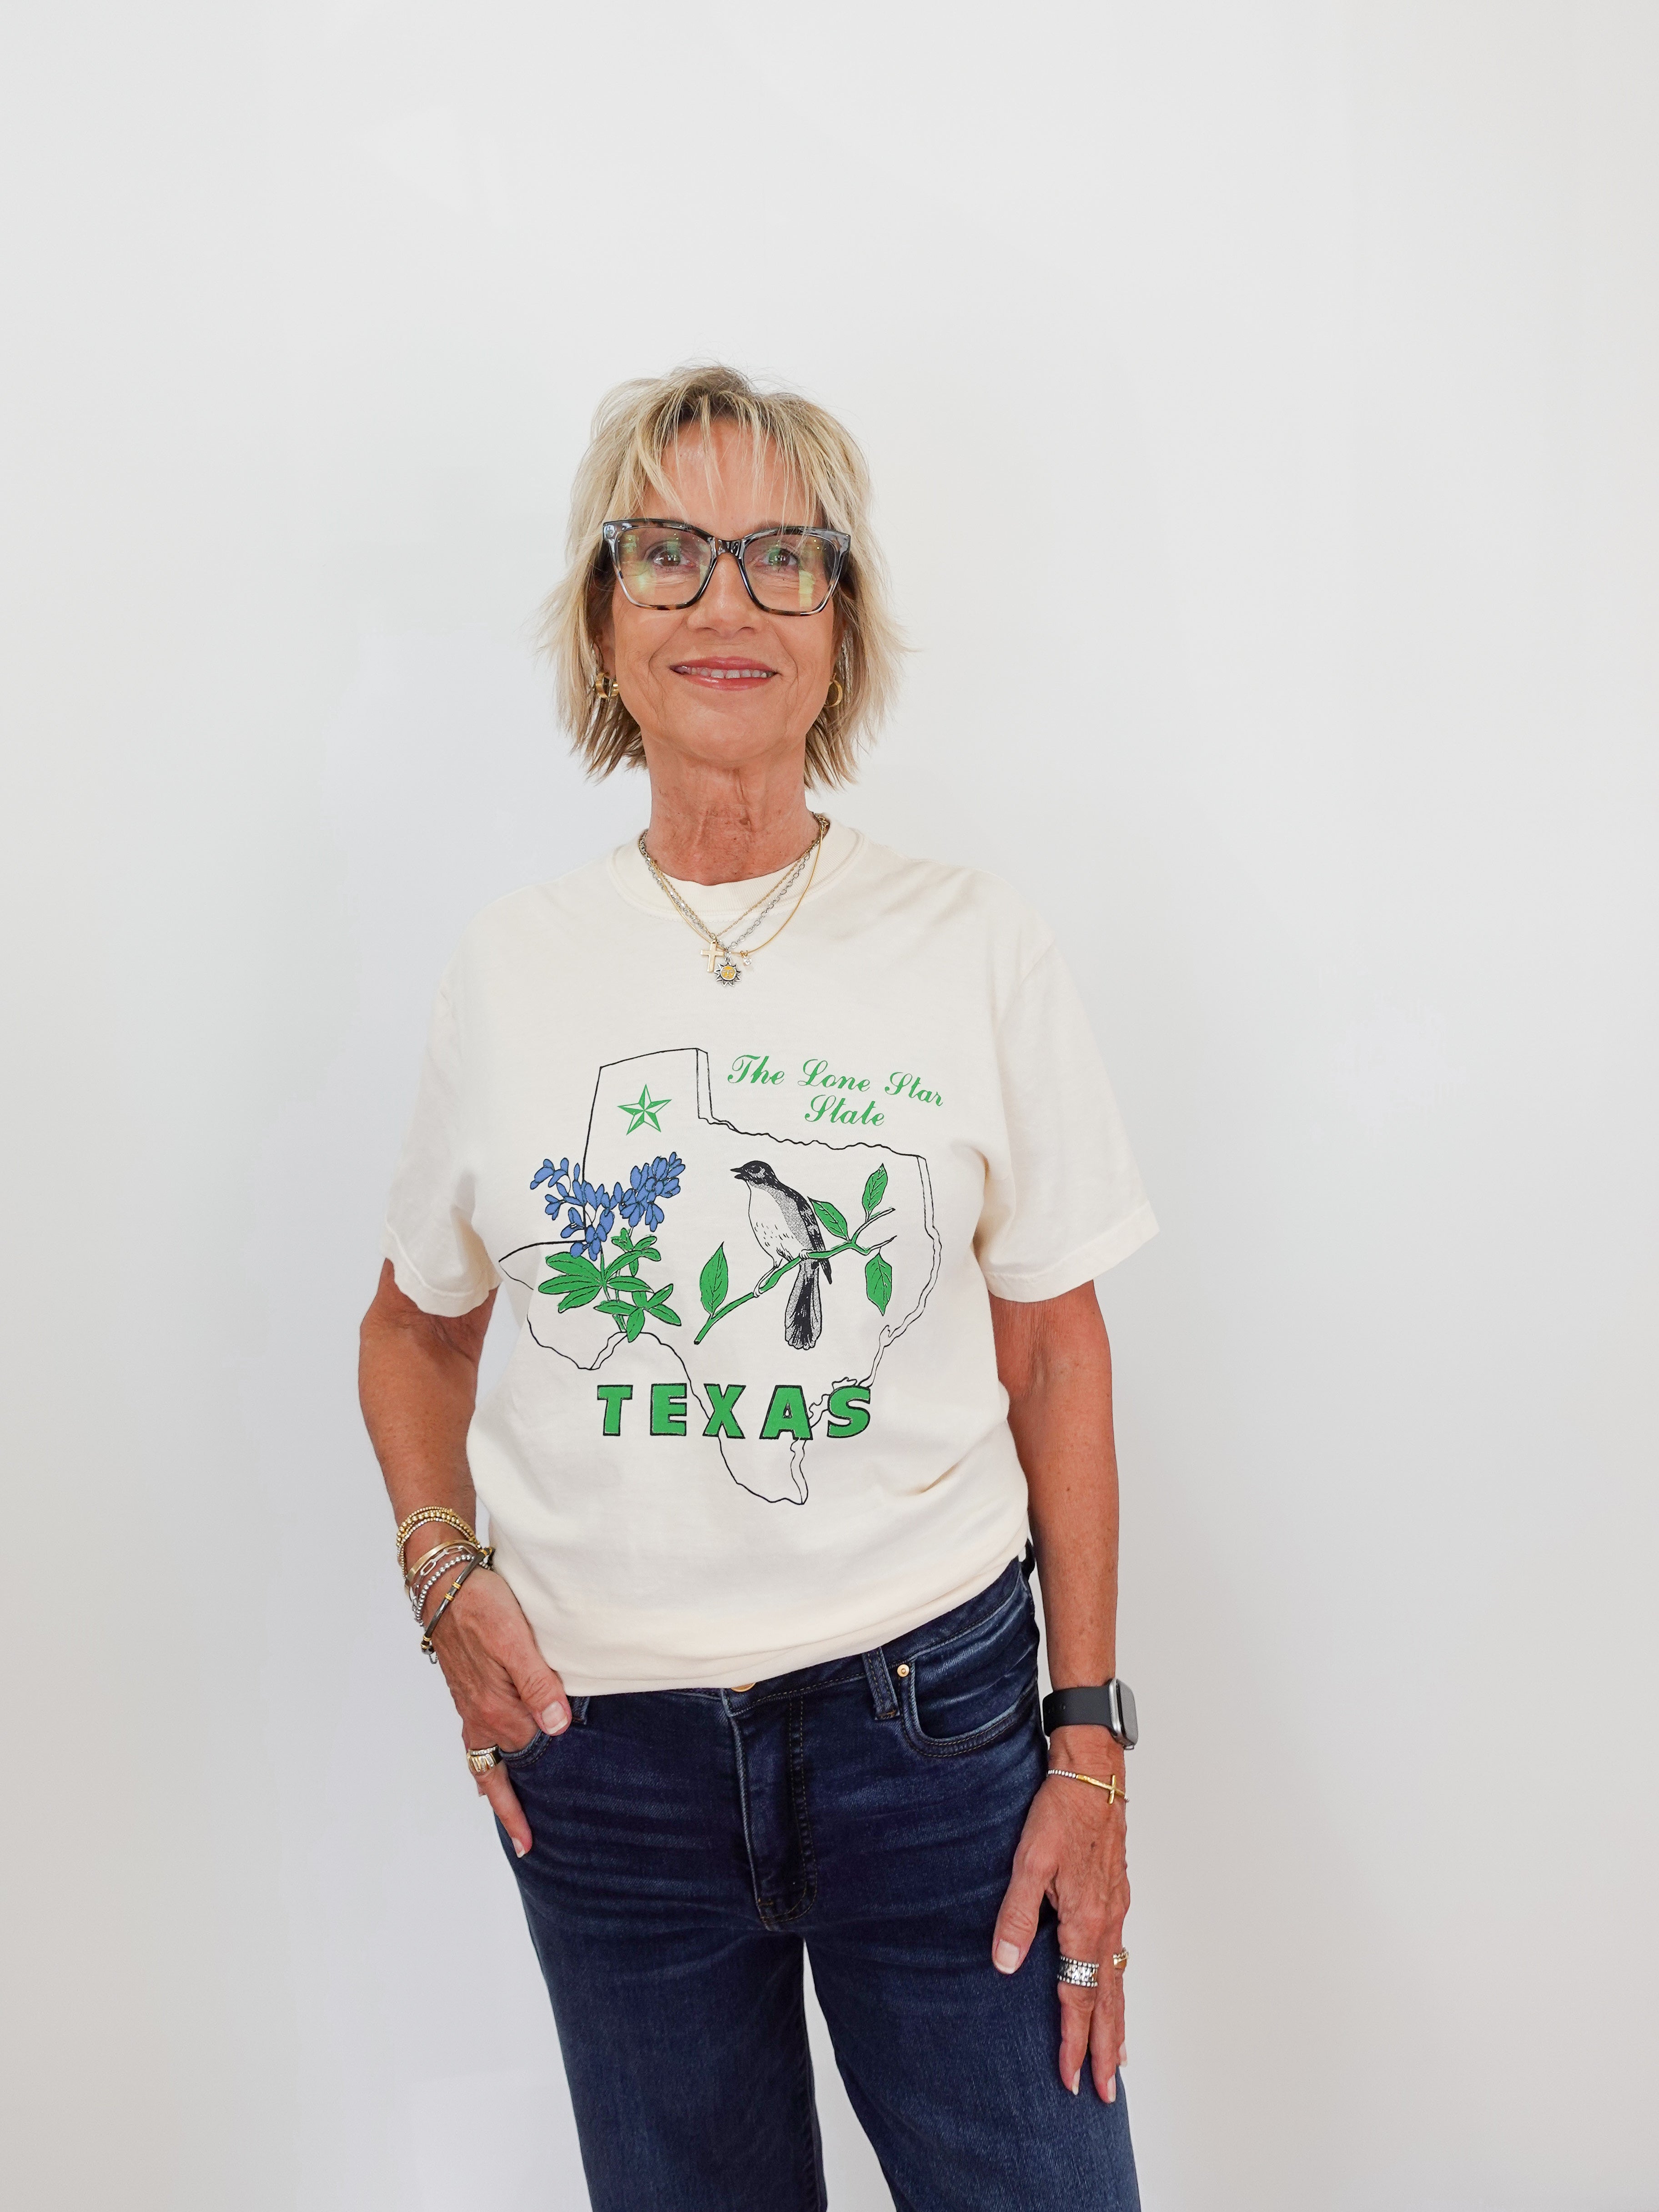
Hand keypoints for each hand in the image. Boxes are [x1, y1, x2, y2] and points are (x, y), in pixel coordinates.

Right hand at [425, 1565, 569, 1857]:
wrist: (442, 1581)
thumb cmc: (481, 1606)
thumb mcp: (516, 1640)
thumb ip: (539, 1684)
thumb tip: (556, 1728)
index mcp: (495, 1709)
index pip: (523, 1764)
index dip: (534, 1798)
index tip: (534, 1840)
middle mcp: (479, 1715)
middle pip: (500, 1772)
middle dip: (511, 1809)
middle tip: (526, 1844)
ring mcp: (469, 1705)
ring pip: (485, 1759)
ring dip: (498, 1789)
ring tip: (511, 1816)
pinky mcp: (466, 1690)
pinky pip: (475, 1739)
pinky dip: (484, 1762)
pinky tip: (488, 1770)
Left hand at [991, 1732, 1128, 2099]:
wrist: (1094, 1773)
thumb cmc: (1060, 1811)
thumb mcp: (1029, 1859)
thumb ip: (1016, 1913)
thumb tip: (1005, 1963)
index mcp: (1085, 1921)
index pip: (1078, 1996)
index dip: (1073, 2041)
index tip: (1071, 2078)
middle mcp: (1107, 1922)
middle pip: (1108, 2000)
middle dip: (1106, 2049)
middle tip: (1106, 2092)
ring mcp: (1115, 1909)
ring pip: (1117, 1979)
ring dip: (1116, 2022)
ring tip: (1117, 2057)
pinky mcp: (1115, 1894)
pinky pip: (1119, 1954)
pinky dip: (1117, 1985)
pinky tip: (1112, 1988)